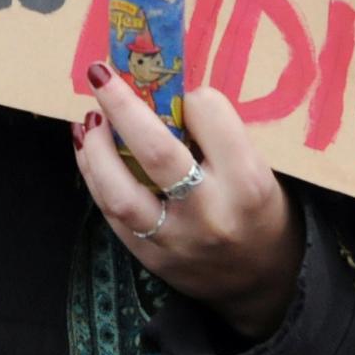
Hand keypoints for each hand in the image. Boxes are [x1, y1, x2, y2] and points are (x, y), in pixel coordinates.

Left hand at [72, 64, 304, 338]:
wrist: (264, 280)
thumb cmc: (257, 208)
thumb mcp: (254, 167)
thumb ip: (213, 135)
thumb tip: (159, 89)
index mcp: (247, 182)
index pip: (209, 116)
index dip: (190, 95)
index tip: (181, 93)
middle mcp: (211, 213)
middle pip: (156, 151)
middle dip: (121, 105)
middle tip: (99, 74)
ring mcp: (176, 240)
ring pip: (120, 192)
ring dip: (96, 148)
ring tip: (90, 119)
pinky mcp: (150, 258)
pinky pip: (111, 214)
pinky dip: (95, 176)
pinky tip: (89, 150)